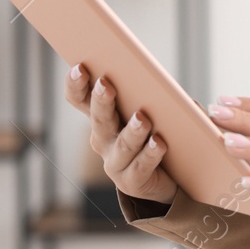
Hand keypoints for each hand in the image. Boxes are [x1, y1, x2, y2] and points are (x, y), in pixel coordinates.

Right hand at [64, 63, 178, 204]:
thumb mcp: (155, 107)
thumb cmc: (162, 130)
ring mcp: (115, 162)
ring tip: (142, 118)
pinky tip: (159, 142)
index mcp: (102, 117)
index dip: (76, 85)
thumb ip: (154, 93)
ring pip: (122, 145)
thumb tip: (162, 81)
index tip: (79, 67)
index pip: (79, 99)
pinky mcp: (132, 181)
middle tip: (106, 84)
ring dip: (132, 131)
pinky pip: (140, 166)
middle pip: (99, 119)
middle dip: (101, 101)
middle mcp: (103, 139)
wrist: (173, 174)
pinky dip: (150, 153)